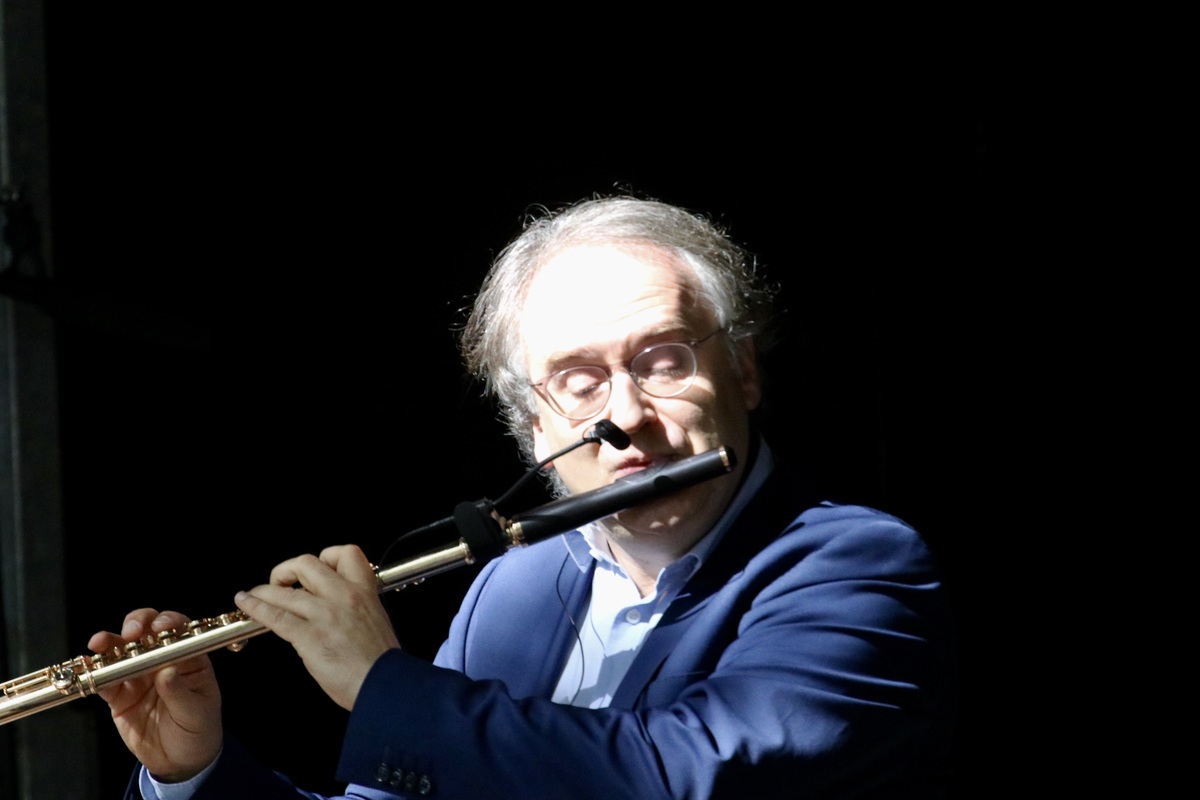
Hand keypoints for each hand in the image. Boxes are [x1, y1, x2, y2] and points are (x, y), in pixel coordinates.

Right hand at [88, 609, 222, 781]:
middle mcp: (161, 660)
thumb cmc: (198, 730)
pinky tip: (88, 668)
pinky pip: (104, 680)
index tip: (159, 627)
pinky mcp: (119, 695)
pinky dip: (94, 673)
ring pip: (121, 650)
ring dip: (109, 643)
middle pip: (146, 631)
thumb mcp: (196, 712)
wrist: (179, 762)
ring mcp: (138, 675)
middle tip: (130, 633)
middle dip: (136, 624)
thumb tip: (167, 672)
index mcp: (188, 658)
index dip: (167, 622)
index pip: (178, 630)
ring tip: (99, 643)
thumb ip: (180, 692)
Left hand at [234, 544, 399, 709]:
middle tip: (281, 582)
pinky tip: (247, 604)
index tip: (316, 568)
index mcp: (364, 591)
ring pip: (284, 591)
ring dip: (263, 591)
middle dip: (287, 570)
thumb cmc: (381, 662)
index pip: (345, 553)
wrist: (385, 685)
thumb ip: (352, 607)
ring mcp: (325, 615)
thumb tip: (326, 606)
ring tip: (251, 594)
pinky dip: (256, 608)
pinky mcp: (309, 636)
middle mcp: (344, 596)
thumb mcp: (374, 620)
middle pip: (306, 564)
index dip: (326, 557)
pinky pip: (276, 616)